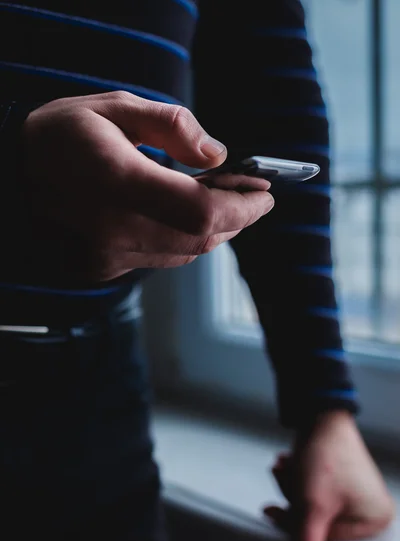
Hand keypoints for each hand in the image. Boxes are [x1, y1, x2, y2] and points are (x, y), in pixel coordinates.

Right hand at [21, 91, 273, 281]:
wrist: (15, 174)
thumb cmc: (63, 134)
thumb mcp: (115, 107)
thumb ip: (172, 126)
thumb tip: (218, 156)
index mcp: (116, 181)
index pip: (199, 211)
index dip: (242, 207)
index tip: (265, 193)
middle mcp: (113, 228)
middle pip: (200, 239)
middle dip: (238, 218)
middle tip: (253, 194)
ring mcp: (108, 254)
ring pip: (186, 254)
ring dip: (216, 229)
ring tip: (224, 198)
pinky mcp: (105, 266)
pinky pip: (163, 258)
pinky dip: (187, 239)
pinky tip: (189, 215)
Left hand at [264, 410, 394, 540]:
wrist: (319, 413)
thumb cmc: (325, 453)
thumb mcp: (312, 503)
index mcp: (373, 519)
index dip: (296, 526)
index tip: (274, 511)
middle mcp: (370, 508)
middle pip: (318, 522)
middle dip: (294, 500)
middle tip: (286, 478)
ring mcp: (356, 494)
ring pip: (312, 506)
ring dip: (292, 487)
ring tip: (286, 467)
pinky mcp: (342, 481)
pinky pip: (315, 491)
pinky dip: (298, 479)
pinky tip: (288, 463)